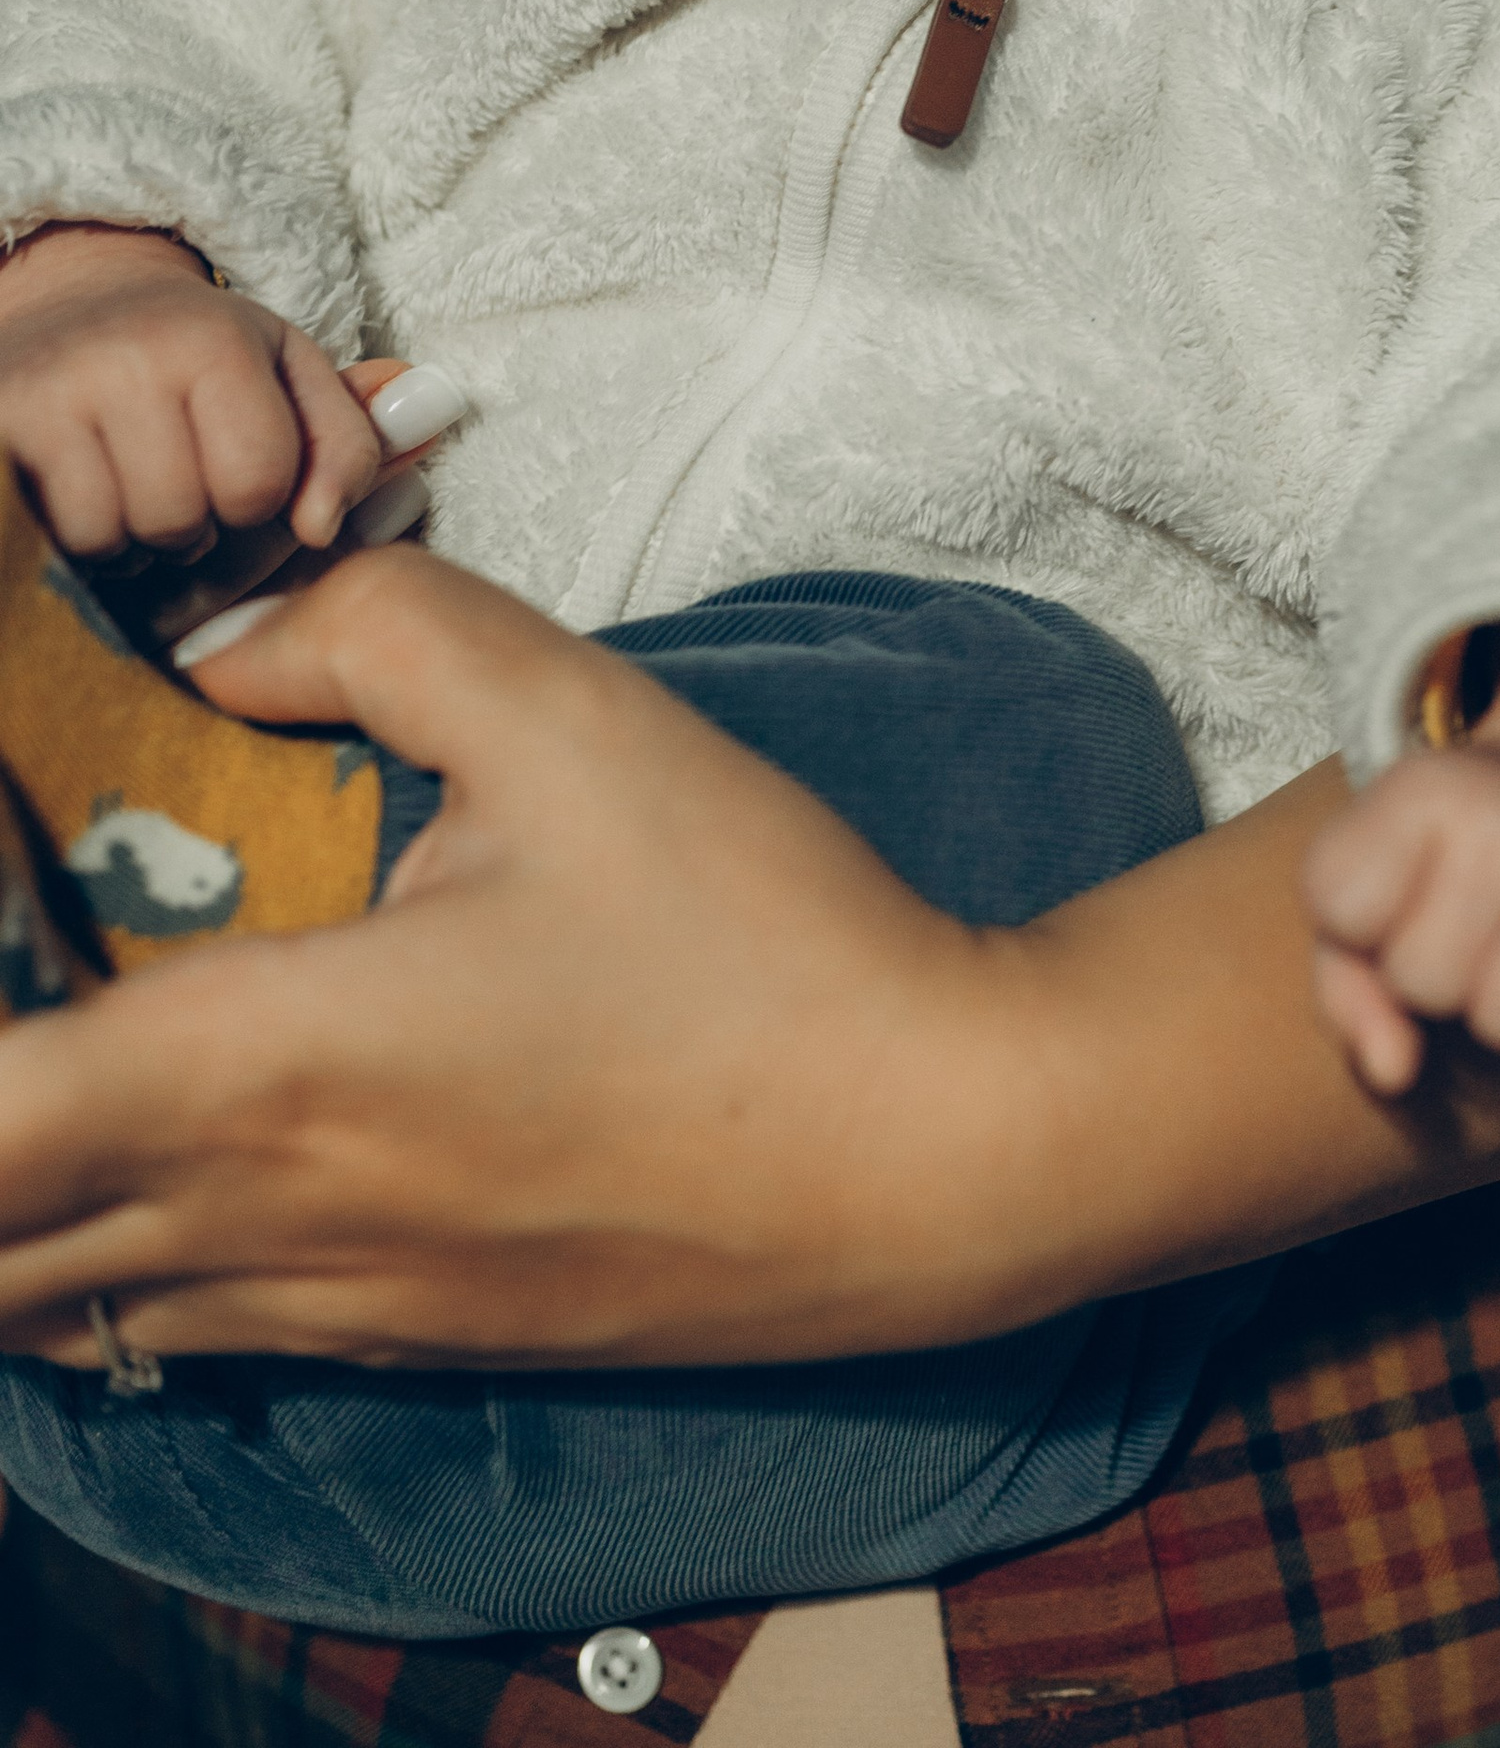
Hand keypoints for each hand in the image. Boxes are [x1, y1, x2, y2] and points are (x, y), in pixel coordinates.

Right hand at [0, 224, 387, 558]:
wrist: (76, 308)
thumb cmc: (203, 360)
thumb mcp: (290, 377)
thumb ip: (350, 439)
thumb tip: (349, 508)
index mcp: (216, 336)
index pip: (261, 484)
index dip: (258, 502)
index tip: (240, 471)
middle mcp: (128, 355)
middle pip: (186, 521)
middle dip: (193, 526)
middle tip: (181, 483)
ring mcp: (50, 392)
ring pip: (115, 539)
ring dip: (132, 540)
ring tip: (133, 491)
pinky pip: (53, 540)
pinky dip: (73, 543)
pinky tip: (84, 500)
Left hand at [0, 546, 1006, 1372]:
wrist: (930, 1151)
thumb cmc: (758, 932)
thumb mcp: (578, 717)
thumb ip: (377, 632)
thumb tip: (227, 646)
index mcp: (267, 1064)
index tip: (2, 926)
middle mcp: (258, 1216)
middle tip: (41, 974)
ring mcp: (327, 1305)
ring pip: (57, 1310)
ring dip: (31, 1202)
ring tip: (94, 1059)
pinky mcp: (400, 1345)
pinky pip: (178, 1330)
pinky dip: (118, 1259)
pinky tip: (199, 1144)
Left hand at [1303, 628, 1499, 1096]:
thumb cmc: (1449, 864)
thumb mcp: (1372, 884)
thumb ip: (1346, 986)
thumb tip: (1393, 1072)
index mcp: (1425, 786)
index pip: (1343, 905)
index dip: (1360, 923)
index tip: (1393, 888)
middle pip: (1426, 982)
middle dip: (1431, 977)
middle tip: (1464, 928)